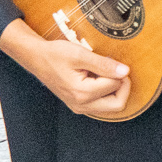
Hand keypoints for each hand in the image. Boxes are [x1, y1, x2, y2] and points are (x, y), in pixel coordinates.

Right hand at [0, 18, 132, 116]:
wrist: (37, 58)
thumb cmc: (55, 55)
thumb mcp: (80, 54)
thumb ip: (104, 64)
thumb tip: (125, 71)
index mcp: (82, 93)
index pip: (115, 86)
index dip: (119, 72)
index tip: (111, 60)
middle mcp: (81, 105)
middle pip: (118, 104)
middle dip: (123, 87)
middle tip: (116, 70)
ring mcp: (80, 107)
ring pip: (111, 106)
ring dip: (114, 90)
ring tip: (102, 73)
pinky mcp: (79, 105)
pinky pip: (101, 104)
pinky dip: (105, 93)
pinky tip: (97, 79)